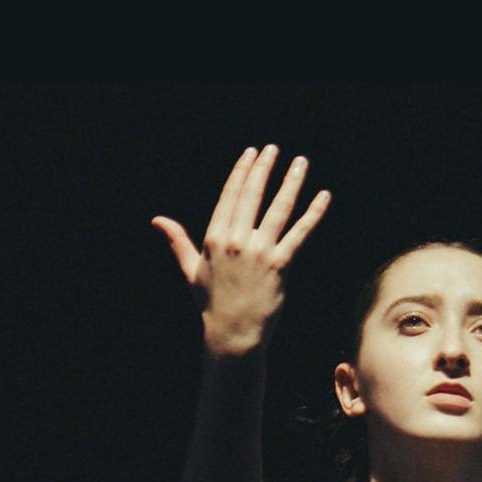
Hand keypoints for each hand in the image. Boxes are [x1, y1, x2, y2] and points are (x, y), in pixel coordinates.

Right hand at [152, 145, 329, 357]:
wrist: (233, 333)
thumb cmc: (212, 304)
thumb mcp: (191, 270)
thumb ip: (178, 241)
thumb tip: (157, 220)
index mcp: (214, 237)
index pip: (229, 195)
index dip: (242, 171)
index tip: (251, 153)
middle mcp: (235, 240)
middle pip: (252, 195)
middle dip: (264, 168)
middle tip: (273, 148)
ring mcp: (258, 251)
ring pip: (278, 208)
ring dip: (291, 182)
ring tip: (300, 162)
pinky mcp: (280, 265)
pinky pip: (300, 233)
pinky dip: (314, 213)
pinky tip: (324, 196)